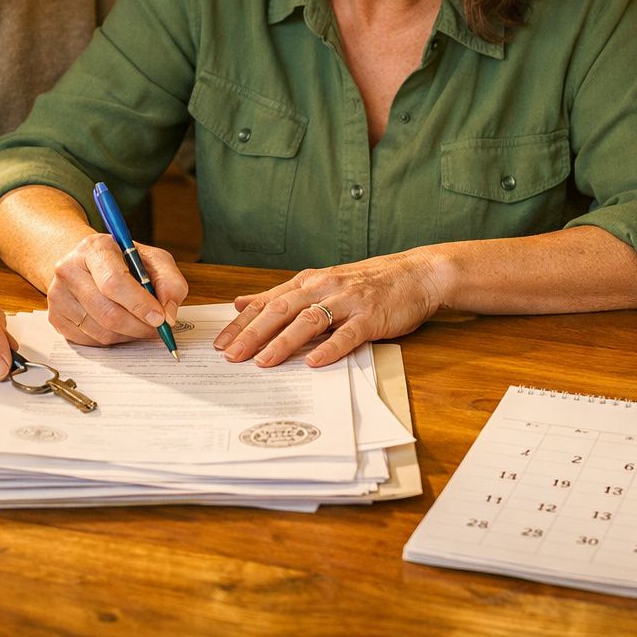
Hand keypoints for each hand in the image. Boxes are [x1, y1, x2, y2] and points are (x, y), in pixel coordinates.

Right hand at [45, 232, 188, 346]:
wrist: (86, 263)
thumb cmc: (123, 261)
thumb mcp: (152, 260)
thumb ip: (169, 282)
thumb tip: (169, 313)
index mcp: (94, 248)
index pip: (114, 282)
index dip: (140, 304)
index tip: (160, 317)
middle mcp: (69, 269)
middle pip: (107, 312)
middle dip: (139, 326)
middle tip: (157, 328)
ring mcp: (58, 295)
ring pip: (100, 331)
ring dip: (128, 335)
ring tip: (140, 324)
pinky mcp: (55, 317)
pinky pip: (90, 341)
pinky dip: (112, 340)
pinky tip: (120, 326)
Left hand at [214, 250, 446, 367]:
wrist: (416, 274)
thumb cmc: (368, 282)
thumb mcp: (321, 282)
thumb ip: (283, 295)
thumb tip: (242, 303)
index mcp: (309, 282)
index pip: (267, 303)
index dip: (241, 323)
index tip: (220, 343)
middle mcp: (324, 288)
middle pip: (281, 310)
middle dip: (253, 334)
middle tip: (231, 356)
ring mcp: (348, 301)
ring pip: (309, 320)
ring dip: (283, 342)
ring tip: (264, 361)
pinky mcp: (371, 316)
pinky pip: (347, 333)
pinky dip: (329, 347)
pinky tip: (313, 362)